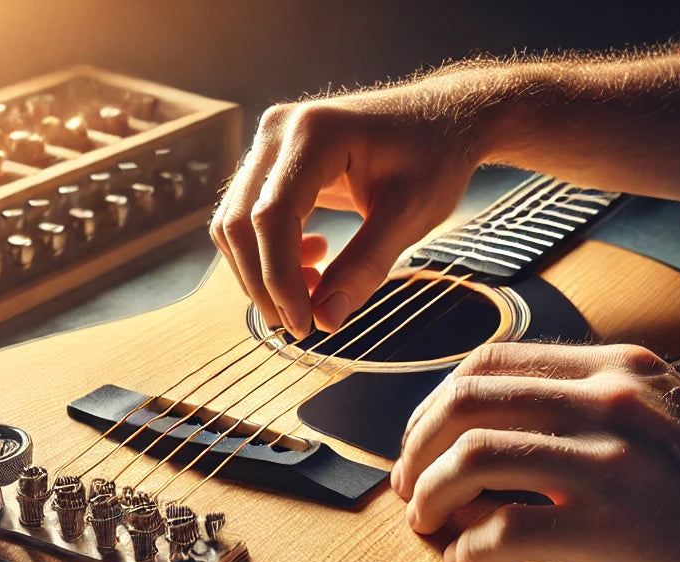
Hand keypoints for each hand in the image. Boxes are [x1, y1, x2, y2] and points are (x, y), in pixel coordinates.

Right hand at [210, 80, 488, 337]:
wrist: (444, 118)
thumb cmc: (435, 156)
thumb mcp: (410, 215)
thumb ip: (365, 267)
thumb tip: (325, 321)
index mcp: (314, 133)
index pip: (271, 217)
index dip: (279, 278)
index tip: (303, 325)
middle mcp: (279, 131)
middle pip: (239, 224)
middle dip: (264, 284)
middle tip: (300, 325)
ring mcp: (270, 145)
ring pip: (234, 226)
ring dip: (263, 273)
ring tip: (313, 289)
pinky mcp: (273, 164)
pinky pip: (248, 219)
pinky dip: (269, 255)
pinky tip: (314, 263)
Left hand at [390, 342, 679, 561]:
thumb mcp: (653, 416)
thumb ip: (580, 406)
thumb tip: (484, 433)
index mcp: (613, 368)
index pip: (489, 362)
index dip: (433, 403)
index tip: (419, 441)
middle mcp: (608, 400)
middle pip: (466, 401)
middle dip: (415, 446)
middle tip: (406, 486)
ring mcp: (609, 461)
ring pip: (472, 456)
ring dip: (428, 494)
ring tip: (424, 523)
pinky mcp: (611, 526)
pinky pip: (503, 529)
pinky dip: (468, 550)